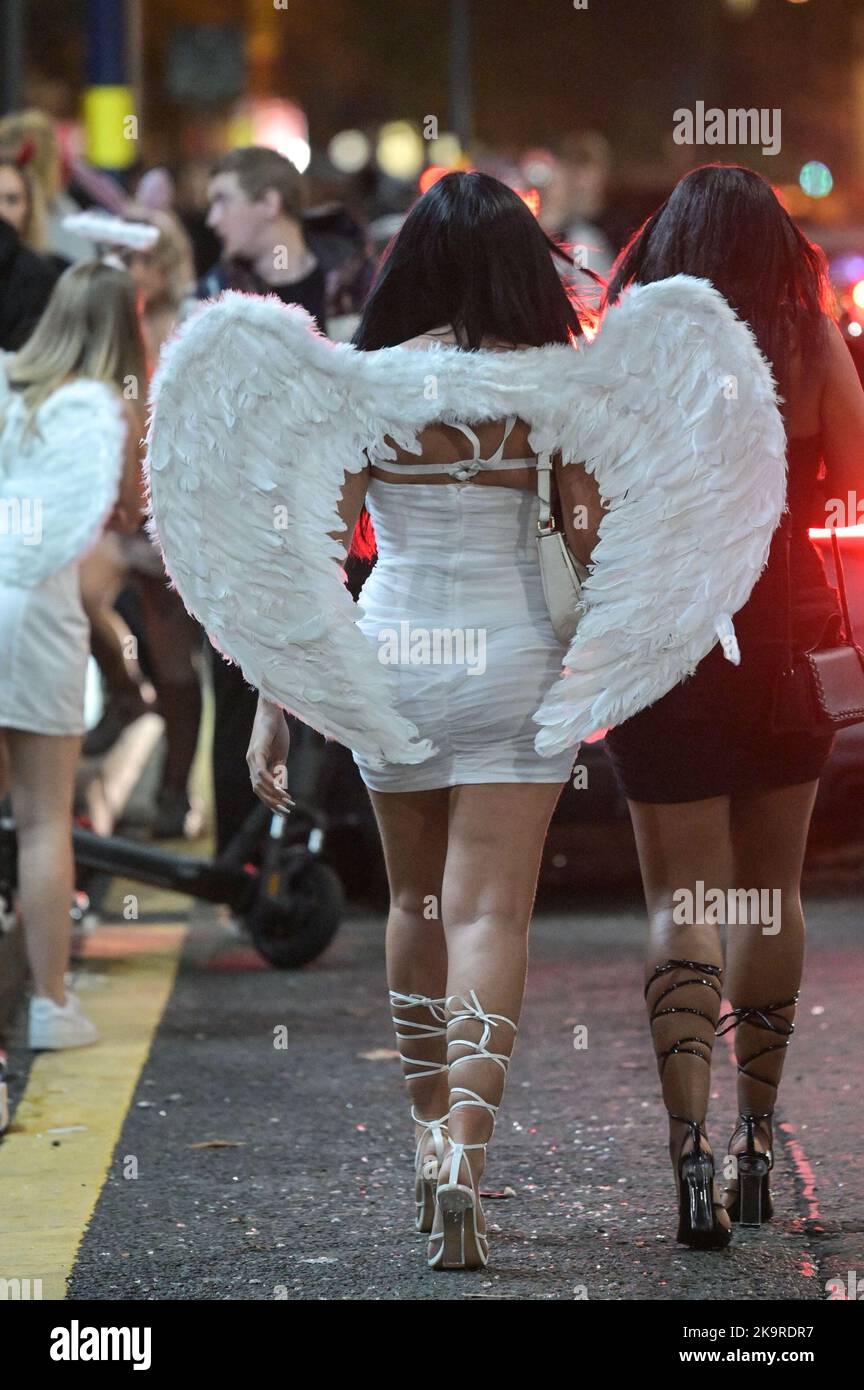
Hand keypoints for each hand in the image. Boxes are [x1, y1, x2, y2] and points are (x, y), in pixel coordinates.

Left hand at [246, 697, 293, 813]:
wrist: (273, 712)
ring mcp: (252, 757)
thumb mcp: (280, 755)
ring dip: (272, 794)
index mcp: (257, 765)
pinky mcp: (256, 750)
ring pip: (258, 783)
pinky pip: (260, 770)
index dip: (271, 800)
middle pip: (258, 790)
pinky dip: (268, 781)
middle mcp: (252, 763)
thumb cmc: (277, 731)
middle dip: (272, 802)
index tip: (284, 809)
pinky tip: (278, 787)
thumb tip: (279, 785)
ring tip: (286, 800)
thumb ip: (278, 769)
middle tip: (286, 811)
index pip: (261, 788)